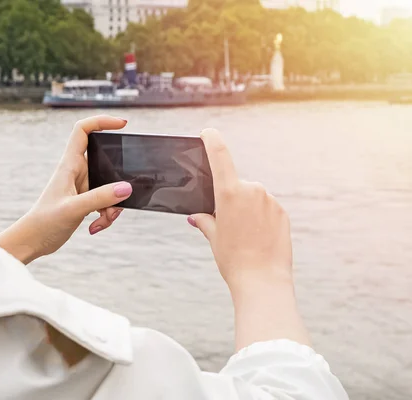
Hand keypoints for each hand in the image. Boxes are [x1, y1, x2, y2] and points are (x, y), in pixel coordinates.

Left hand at [0, 116, 132, 263]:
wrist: (33, 241)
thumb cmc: (44, 222)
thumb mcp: (74, 209)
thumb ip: (100, 197)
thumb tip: (126, 188)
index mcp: (69, 165)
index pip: (84, 130)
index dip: (102, 122)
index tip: (122, 125)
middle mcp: (77, 172)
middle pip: (106, 161)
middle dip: (118, 179)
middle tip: (123, 195)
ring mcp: (82, 187)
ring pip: (109, 186)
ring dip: (113, 204)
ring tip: (105, 218)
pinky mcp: (85, 201)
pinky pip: (106, 201)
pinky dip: (106, 214)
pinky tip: (95, 226)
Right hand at [188, 129, 292, 289]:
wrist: (263, 281)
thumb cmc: (234, 260)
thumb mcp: (214, 238)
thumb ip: (205, 220)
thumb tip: (197, 216)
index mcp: (229, 193)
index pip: (220, 156)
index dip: (212, 140)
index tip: (208, 133)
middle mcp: (252, 190)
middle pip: (236, 185)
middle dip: (229, 198)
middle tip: (227, 224)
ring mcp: (269, 201)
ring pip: (252, 197)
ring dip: (246, 209)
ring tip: (244, 236)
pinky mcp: (282, 212)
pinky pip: (266, 208)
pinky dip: (260, 218)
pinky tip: (257, 238)